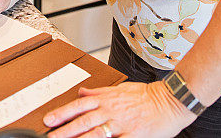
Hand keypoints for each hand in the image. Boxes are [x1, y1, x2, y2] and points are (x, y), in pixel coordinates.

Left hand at [44, 81, 196, 137]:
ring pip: (95, 134)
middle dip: (64, 130)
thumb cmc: (146, 95)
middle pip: (83, 121)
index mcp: (107, 98)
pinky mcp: (133, 136)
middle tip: (49, 136)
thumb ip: (99, 91)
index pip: (80, 106)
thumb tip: (81, 92)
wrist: (171, 100)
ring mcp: (122, 124)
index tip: (49, 119)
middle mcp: (111, 110)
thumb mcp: (120, 88)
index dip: (63, 113)